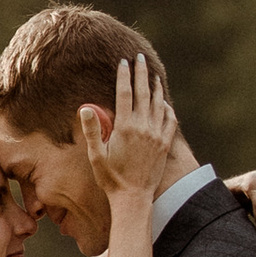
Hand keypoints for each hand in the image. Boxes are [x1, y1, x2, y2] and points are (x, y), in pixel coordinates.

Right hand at [79, 53, 179, 203]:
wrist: (133, 197)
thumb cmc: (111, 178)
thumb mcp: (96, 155)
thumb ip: (93, 130)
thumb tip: (85, 108)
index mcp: (125, 127)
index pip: (125, 94)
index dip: (124, 76)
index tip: (123, 62)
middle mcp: (143, 128)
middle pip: (144, 93)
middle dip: (141, 73)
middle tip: (140, 58)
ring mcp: (156, 135)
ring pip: (159, 104)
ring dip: (155, 87)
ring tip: (153, 75)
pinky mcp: (165, 144)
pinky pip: (170, 120)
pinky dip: (167, 108)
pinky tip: (164, 102)